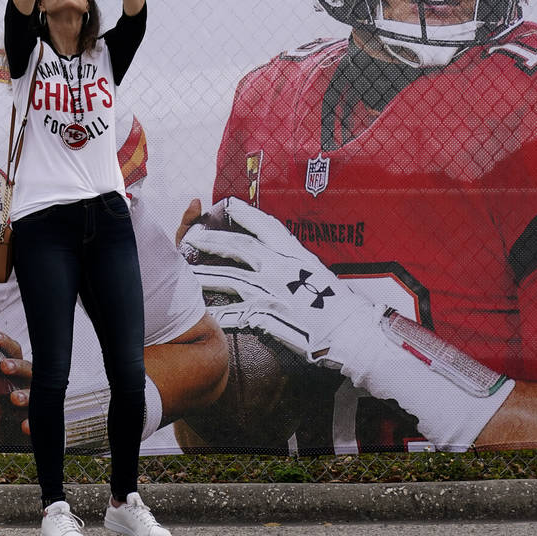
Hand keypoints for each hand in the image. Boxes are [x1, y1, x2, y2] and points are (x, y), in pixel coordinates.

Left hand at [0, 329, 32, 435]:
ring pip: (34, 394)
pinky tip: (24, 426)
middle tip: (4, 366)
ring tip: (14, 398)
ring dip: (25, 395)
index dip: (5, 342)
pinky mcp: (35, 418)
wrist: (13, 428)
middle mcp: (28, 381)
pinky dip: (32, 423)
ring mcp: (35, 398)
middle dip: (17, 366)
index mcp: (18, 368)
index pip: (14, 351)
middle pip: (27, 369)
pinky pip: (36, 420)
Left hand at [177, 197, 383, 364]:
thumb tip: (276, 254)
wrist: (350, 331)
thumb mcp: (316, 270)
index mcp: (294, 253)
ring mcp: (271, 291)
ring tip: (185, 273)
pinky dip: (217, 313)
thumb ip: (293, 260)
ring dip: (204, 274)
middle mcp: (280, 267)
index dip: (243, 214)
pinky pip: (234, 313)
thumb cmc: (337, 303)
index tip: (226, 204)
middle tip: (192, 237)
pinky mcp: (266, 316)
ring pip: (228, 278)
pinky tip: (203, 313)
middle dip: (212, 240)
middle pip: (238, 248)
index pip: (264, 226)